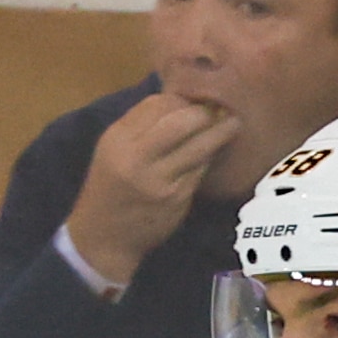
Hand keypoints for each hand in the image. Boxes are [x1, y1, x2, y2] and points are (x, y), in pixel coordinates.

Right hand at [64, 91, 240, 290]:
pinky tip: (214, 151)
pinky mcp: (177, 200)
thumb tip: (179, 100)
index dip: (180, 100)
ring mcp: (159, 181)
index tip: (194, 100)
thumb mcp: (112, 149)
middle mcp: (138, 159)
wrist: (104, 237)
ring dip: (219, 133)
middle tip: (220, 108)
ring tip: (233, 124)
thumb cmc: (110, 187)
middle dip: (204, 112)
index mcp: (119, 140)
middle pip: (181, 122)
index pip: (156, 105)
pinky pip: (200, 170)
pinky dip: (208, 158)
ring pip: (198, 147)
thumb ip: (140, 124)